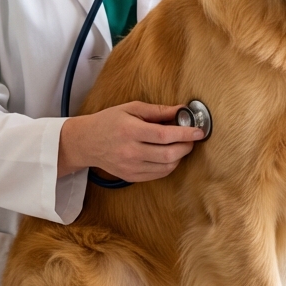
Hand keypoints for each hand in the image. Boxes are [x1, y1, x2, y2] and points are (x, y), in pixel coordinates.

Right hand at [57, 101, 203, 181]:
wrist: (86, 142)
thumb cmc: (109, 121)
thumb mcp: (131, 108)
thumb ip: (157, 111)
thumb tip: (181, 110)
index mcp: (130, 130)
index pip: (164, 135)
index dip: (185, 134)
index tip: (198, 131)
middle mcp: (130, 151)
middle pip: (168, 155)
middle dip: (186, 146)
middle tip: (192, 138)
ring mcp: (131, 167)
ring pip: (166, 167)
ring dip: (180, 157)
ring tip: (180, 145)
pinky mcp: (131, 177)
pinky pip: (158, 174)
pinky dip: (169, 165)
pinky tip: (169, 155)